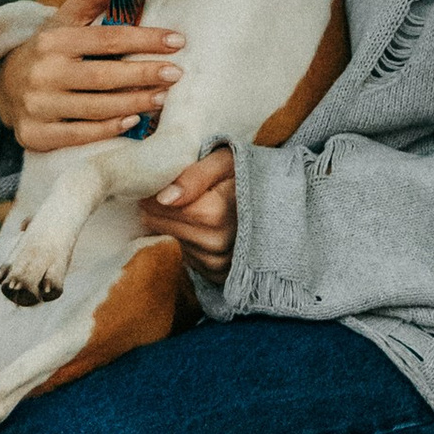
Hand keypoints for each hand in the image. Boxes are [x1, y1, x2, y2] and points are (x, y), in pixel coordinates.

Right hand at [0, 0, 184, 155]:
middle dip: (145, 74)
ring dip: (135, 103)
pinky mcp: (37, 135)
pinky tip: (133, 121)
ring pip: (97, 107)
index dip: (145, 39)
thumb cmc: (45, 52)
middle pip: (104, 76)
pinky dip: (109, 129)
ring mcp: (39, 106)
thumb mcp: (62, 22)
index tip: (176, 41)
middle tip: (176, 74)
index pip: (107, 39)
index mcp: (53, 41)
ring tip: (162, 97)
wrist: (3, 90)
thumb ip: (92, 0)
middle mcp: (44, 72)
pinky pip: (81, 134)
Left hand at [138, 148, 235, 272]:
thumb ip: (194, 175)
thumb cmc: (246, 173)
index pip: (164, 206)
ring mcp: (218, 261)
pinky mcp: (216, 272)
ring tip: (192, 204)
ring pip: (172, 237)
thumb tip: (164, 198)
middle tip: (167, 190)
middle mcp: (218, 242)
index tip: (154, 181)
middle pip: (163, 224)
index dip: (155, 192)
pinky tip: (201, 224)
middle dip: (159, 207)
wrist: (279, 202)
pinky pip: (186, 253)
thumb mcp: (224, 160)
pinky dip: (187, 237)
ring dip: (172, 222)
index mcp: (217, 213)